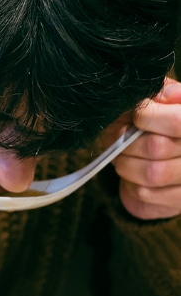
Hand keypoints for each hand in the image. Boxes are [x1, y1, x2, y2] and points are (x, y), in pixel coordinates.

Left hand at [114, 79, 180, 219]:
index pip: (177, 122)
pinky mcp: (180, 202)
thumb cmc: (165, 121)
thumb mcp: (167, 99)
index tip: (137, 116)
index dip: (149, 117)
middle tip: (120, 138)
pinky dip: (131, 182)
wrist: (168, 158)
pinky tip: (134, 174)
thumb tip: (158, 96)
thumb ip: (165, 93)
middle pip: (157, 146)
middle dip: (127, 141)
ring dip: (126, 163)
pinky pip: (146, 194)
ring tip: (123, 156)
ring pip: (151, 173)